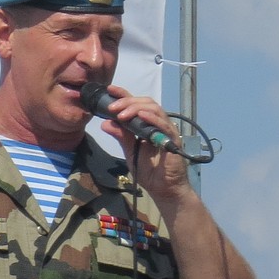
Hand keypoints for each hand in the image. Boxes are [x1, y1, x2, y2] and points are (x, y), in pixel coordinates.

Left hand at [97, 87, 191, 209]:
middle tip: (111, 107)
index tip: (108, 90)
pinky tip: (140, 116)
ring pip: (154, 109)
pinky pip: (163, 125)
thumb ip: (121, 136)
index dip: (124, 95)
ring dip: (136, 108)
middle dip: (127, 101)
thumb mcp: (129, 150)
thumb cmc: (148, 170)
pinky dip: (152, 118)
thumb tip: (105, 122)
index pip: (136, 105)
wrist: (162, 188)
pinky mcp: (172, 139)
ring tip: (121, 114)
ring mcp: (166, 130)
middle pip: (145, 102)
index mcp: (146, 125)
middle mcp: (157, 124)